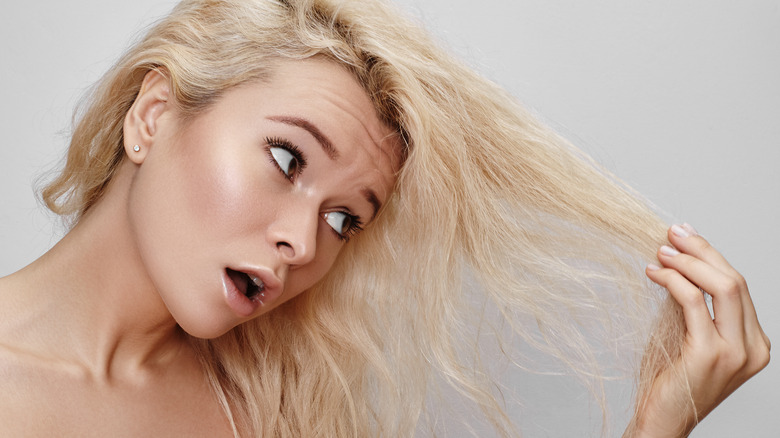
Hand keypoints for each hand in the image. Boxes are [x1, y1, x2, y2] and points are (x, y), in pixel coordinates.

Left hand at [635, 224, 769, 436]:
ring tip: (661, 251)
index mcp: (754, 343)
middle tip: (672, 233)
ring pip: (722, 286)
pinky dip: (673, 281)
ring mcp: (735, 353)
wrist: (662, 422)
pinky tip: (654, 274)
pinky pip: (693, 302)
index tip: (686, 236)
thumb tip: (680, 261)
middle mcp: (752, 348)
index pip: (738, 286)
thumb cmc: (671, 380)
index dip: (711, 256)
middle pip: (735, 281)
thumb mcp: (690, 337)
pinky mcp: (709, 354)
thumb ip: (695, 307)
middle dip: (702, 250)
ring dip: (688, 262)